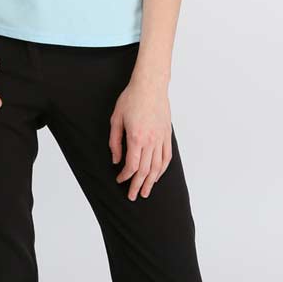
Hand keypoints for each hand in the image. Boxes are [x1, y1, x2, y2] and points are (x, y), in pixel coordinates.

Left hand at [109, 79, 171, 199]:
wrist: (150, 85)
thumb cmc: (131, 98)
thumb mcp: (116, 119)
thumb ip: (115, 142)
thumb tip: (116, 160)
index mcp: (136, 138)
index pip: (132, 165)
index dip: (125, 176)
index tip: (120, 180)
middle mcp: (151, 141)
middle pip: (145, 170)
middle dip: (138, 185)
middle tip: (133, 196)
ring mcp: (161, 138)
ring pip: (158, 166)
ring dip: (151, 181)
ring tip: (146, 191)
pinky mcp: (167, 134)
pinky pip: (167, 156)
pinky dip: (162, 169)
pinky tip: (157, 175)